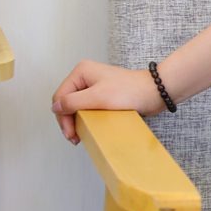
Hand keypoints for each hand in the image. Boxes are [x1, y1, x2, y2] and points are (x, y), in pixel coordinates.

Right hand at [51, 61, 165, 144]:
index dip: (62, 117)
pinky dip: (86, 119)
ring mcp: (94, 86)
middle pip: (67, 102)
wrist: (155, 93)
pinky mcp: (104, 95)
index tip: (71, 134)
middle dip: (68, 120)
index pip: (60, 96)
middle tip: (74, 138)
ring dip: (76, 121)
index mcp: (81, 72)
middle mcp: (85, 77)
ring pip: (76, 106)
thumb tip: (55, 107)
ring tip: (80, 136)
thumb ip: (73, 102)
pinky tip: (89, 129)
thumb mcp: (97, 97)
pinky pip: (88, 108)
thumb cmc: (129, 92)